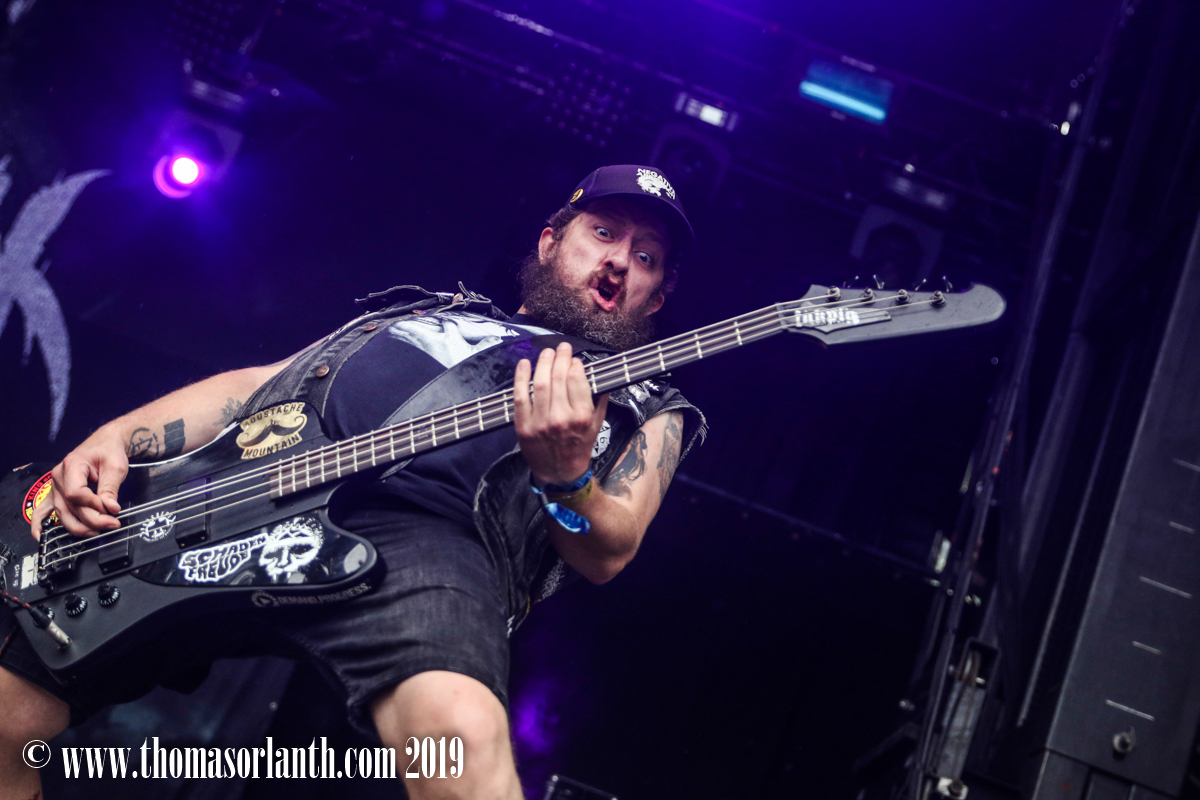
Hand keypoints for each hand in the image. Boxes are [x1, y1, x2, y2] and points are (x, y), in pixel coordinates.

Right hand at [30, 424, 127, 539]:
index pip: (76, 493)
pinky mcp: (56, 493)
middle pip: (69, 506)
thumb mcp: (116, 467)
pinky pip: (43, 510)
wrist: (105, 444)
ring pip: (61, 513)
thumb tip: (110, 509)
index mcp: (71, 465)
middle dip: (91, 520)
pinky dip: (39, 523)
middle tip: (112, 524)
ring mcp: (55, 486)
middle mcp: (58, 477)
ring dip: (78, 526)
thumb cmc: (109, 452)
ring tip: (97, 531)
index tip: (112, 509)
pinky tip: (39, 535)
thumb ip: (111, 489)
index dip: (93, 505)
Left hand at [513, 342, 608, 486]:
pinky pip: (520, 397)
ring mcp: (541, 422)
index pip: (576, 380)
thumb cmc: (579, 448)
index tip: (574, 359)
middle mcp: (561, 418)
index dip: (574, 364)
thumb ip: (600, 401)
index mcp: (582, 417)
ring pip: (540, 383)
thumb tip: (602, 378)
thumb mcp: (597, 426)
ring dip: (543, 363)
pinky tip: (524, 364)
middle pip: (558, 378)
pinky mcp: (524, 426)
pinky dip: (520, 378)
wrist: (560, 473)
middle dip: (560, 358)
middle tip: (561, 348)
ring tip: (546, 352)